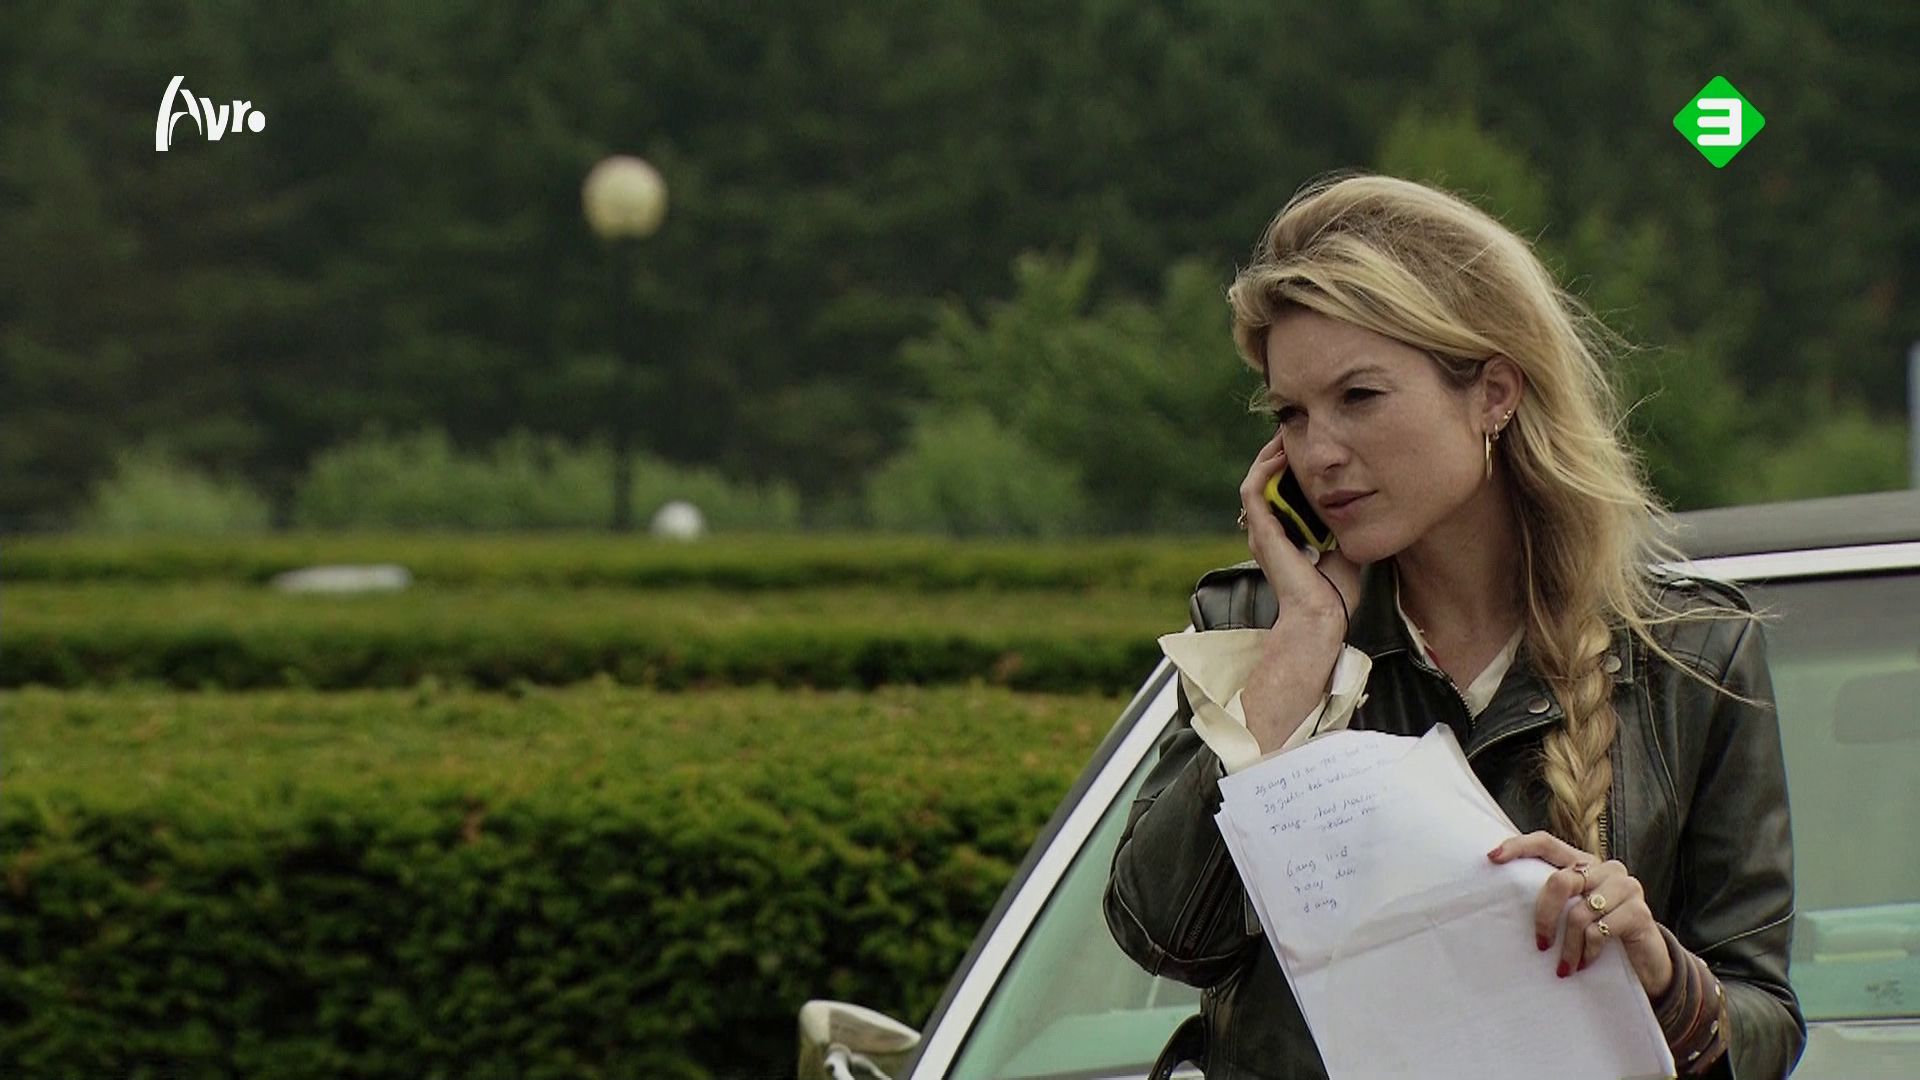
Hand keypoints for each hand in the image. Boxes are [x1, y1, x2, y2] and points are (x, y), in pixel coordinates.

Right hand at [1236, 430, 1364, 754]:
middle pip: (1265, 479)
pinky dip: (1264, 469)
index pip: (1281, 489)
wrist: (1323, 617)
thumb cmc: (1338, 591)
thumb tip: (1370, 501)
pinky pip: (1254, 490)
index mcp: (1285, 534)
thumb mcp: (1346, 544)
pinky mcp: (1262, 532)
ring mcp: (1261, 531)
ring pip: (1255, 479)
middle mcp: (1267, 530)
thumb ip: (1347, 524)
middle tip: (1297, 431)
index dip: (1290, 464)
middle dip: (1279, 453)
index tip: (1311, 445)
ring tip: (1287, 434)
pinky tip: (1281, 453)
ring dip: (1269, 455)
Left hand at [1488, 831, 1675, 997]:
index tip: (1492, 858)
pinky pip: (1599, 931)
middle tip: (1540, 945)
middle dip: (1544, 917)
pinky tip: (1584, 965)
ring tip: (1563, 967)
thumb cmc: (1601, 933)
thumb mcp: (1576, 911)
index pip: (1547, 842)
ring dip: (1568, 947)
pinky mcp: (1639, 912)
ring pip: (1579, 913)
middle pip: (1560, 882)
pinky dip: (1587, 952)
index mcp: (1584, 862)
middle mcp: (1606, 868)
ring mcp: (1626, 887)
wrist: (1646, 960)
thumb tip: (1504, 900)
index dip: (1519, 846)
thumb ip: (1555, 898)